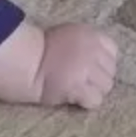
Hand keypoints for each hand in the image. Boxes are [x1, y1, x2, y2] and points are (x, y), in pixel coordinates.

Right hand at [0, 20, 117, 109]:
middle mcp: (91, 49)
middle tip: (81, 80)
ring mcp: (85, 68)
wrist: (22, 61)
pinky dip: (86, 102)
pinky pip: (95, 100)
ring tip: (76, 89)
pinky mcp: (77, 86)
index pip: (112, 51)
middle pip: (110, 71)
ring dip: (93, 90)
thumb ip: (85, 44)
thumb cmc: (41, 50)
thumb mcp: (67, 35)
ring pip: (106, 87)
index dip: (103, 62)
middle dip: (98, 78)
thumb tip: (100, 61)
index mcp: (89, 34)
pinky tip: (73, 97)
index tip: (90, 67)